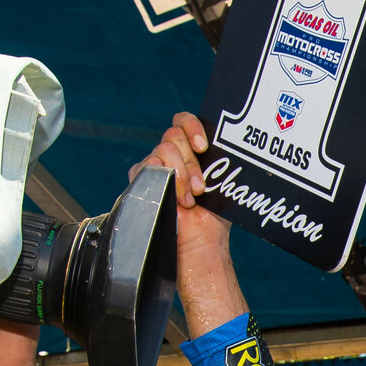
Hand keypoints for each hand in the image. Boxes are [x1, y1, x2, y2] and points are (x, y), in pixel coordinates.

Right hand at [138, 114, 246, 335]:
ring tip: (191, 198)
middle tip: (200, 187)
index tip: (204, 146)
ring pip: (161, 150)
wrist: (202, 244)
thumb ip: (216, 160)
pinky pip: (146, 167)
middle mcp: (172, 157)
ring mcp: (157, 169)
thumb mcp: (221, 183)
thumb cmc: (214, 217)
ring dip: (180, 174)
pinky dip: (166, 181)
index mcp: (192, 152)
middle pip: (172, 135)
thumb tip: (221, 142)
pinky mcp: (143, 183)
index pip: (182, 122)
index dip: (191, 126)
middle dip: (190, 160)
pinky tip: (178, 200)